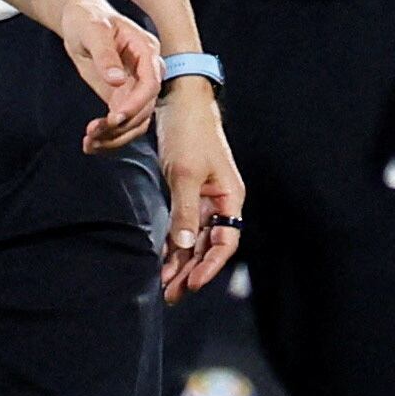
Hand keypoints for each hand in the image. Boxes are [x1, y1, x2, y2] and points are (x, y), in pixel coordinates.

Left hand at [57, 0, 160, 152]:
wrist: (79, 19)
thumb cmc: (87, 17)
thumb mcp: (93, 29)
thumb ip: (105, 54)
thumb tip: (117, 80)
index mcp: (146, 50)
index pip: (150, 83)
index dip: (136, 102)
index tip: (116, 117)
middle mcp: (147, 71)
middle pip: (145, 108)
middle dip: (122, 125)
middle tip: (94, 133)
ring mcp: (136, 86)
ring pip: (136, 122)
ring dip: (115, 137)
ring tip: (89, 143)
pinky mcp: (122, 97)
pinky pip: (122, 123)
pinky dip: (108, 136)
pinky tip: (90, 144)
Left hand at [156, 79, 243, 302]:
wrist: (179, 100)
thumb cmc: (188, 133)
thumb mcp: (185, 172)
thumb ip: (185, 211)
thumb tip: (186, 247)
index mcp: (230, 197)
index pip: (226, 243)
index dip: (210, 266)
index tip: (192, 285)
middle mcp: (221, 202)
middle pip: (211, 246)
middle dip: (192, 272)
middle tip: (171, 295)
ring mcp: (205, 197)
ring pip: (196, 239)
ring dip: (182, 262)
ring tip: (165, 286)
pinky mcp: (188, 191)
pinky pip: (185, 225)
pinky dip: (175, 243)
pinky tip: (164, 260)